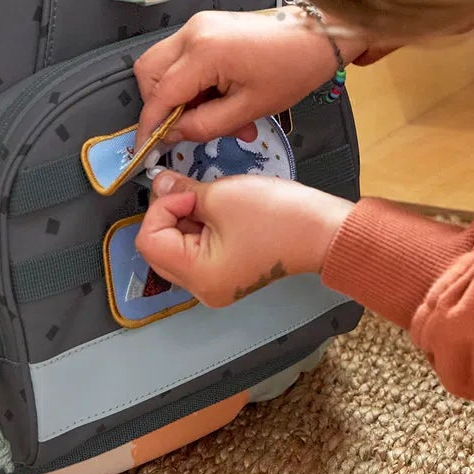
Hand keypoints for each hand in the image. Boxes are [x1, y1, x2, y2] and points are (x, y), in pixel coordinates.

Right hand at [134, 9, 364, 145]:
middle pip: (150, 73)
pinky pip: (182, 58)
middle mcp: (194, 32)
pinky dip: (191, 82)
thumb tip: (172, 134)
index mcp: (204, 52)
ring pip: (163, 65)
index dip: (151, 125)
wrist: (318, 36)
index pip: (160, 94)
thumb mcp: (249, 109)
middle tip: (186, 127)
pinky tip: (219, 98)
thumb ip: (204, 125)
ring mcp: (198, 26)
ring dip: (178, 95)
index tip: (148, 148)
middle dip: (160, 105)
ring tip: (212, 114)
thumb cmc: (293, 68)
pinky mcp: (206, 27)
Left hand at [135, 170, 353, 307]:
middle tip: (194, 192)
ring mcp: (216, 284)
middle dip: (170, 214)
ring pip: (178, 248)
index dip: (161, 209)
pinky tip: (220, 212)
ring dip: (186, 220)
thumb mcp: (222, 196)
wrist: (324, 231)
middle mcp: (203, 289)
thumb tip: (159, 184)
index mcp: (199, 276)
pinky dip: (201, 228)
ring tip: (213, 202)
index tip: (185, 191)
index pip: (149, 241)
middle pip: (160, 248)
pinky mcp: (228, 274)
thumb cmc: (280, 217)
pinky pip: (198, 251)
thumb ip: (182, 191)